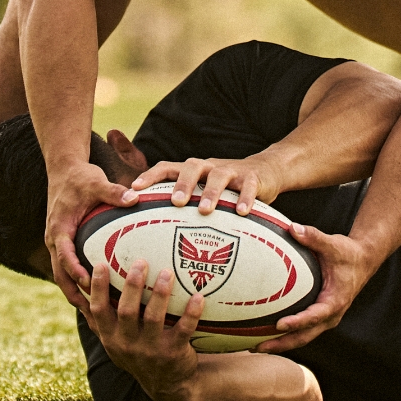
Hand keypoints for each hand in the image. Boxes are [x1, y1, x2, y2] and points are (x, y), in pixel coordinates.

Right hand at [46, 162, 138, 308]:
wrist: (64, 168)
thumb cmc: (80, 177)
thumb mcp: (97, 182)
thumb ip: (114, 192)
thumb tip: (134, 198)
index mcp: (59, 229)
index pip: (64, 255)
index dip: (75, 271)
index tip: (90, 284)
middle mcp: (54, 240)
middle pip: (60, 275)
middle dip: (75, 295)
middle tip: (93, 314)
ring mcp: (58, 243)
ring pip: (63, 275)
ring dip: (76, 294)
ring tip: (96, 316)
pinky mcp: (64, 243)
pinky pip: (69, 268)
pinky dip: (80, 283)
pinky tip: (99, 295)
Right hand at [84, 258, 203, 400]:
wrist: (167, 384)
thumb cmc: (137, 350)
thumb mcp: (114, 340)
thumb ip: (100, 318)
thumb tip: (81, 284)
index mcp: (111, 337)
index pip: (99, 310)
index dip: (98, 288)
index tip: (101, 264)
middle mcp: (127, 344)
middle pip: (127, 311)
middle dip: (133, 286)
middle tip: (141, 262)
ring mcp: (151, 350)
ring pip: (154, 318)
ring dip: (160, 294)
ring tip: (167, 273)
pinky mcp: (173, 353)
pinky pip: (183, 330)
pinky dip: (191, 313)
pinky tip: (198, 297)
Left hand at [131, 154, 279, 215]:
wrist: (265, 172)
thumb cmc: (226, 189)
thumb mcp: (204, 191)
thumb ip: (185, 206)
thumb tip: (154, 233)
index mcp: (193, 171)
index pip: (167, 167)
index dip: (150, 176)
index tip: (134, 190)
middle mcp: (209, 167)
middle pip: (192, 166)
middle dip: (182, 183)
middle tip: (175, 202)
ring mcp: (232, 171)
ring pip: (219, 175)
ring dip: (211, 192)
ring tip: (204, 211)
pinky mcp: (253, 178)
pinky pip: (249, 186)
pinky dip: (245, 198)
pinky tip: (241, 213)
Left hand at [256, 225, 372, 353]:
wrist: (362, 261)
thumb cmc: (347, 253)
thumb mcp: (332, 244)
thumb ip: (313, 236)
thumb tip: (292, 228)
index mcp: (335, 301)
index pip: (314, 316)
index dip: (297, 322)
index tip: (279, 325)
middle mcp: (331, 315)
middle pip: (304, 336)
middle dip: (281, 344)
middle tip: (258, 347)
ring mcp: (325, 319)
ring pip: (302, 337)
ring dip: (281, 343)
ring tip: (256, 346)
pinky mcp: (320, 317)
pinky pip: (302, 330)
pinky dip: (286, 334)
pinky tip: (266, 333)